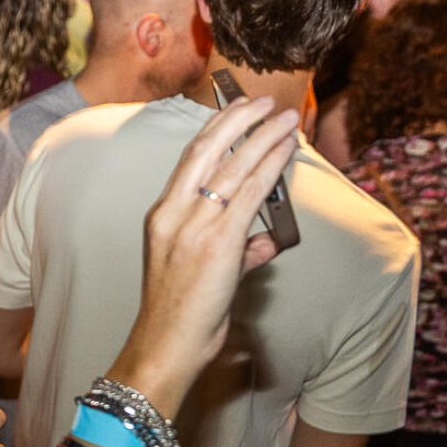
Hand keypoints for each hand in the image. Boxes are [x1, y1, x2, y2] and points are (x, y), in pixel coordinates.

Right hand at [108, 95, 297, 414]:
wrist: (166, 343)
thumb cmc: (179, 314)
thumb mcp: (202, 272)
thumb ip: (234, 250)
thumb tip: (262, 240)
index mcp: (161, 216)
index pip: (190, 159)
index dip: (215, 129)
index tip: (236, 110)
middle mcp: (173, 213)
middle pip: (208, 150)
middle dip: (238, 119)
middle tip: (263, 103)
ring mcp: (194, 225)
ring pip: (234, 166)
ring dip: (263, 137)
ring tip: (285, 120)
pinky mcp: (218, 241)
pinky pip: (251, 193)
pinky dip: (271, 167)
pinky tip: (285, 152)